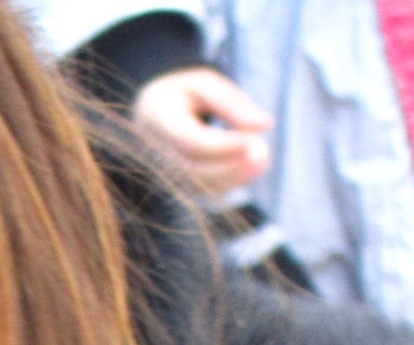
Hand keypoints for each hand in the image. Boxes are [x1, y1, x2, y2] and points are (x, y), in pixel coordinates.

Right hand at [132, 67, 274, 201]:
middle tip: (264, 153)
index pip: (191, 141)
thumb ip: (231, 102)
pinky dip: (231, 182)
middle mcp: (155, 152)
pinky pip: (205, 191)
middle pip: (195, 170)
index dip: (223, 146)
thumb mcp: (202, 83)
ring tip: (263, 159)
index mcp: (157, 120)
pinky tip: (252, 166)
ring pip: (202, 186)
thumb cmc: (180, 94)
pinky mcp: (175, 185)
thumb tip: (265, 125)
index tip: (255, 140)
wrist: (147, 115)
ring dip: (235, 177)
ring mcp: (162, 173)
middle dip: (232, 166)